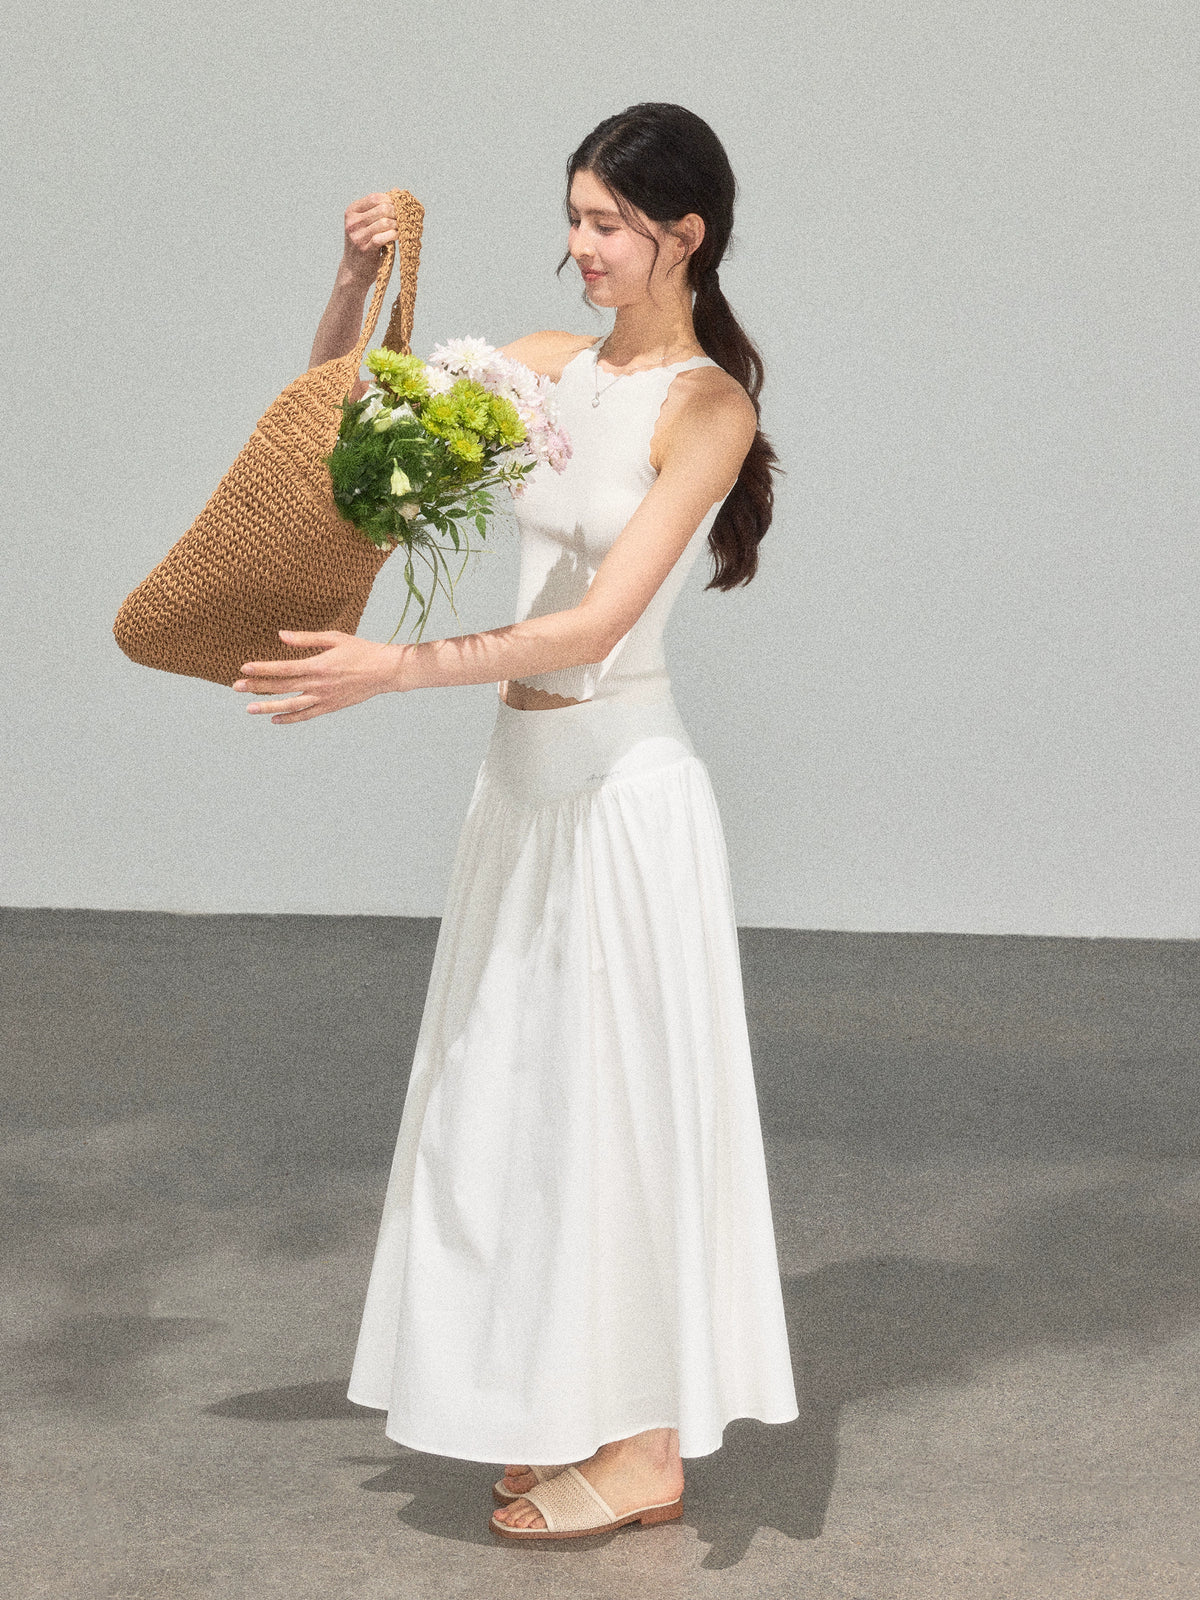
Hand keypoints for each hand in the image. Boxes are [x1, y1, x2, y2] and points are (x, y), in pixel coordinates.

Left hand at [232, 630, 402, 722]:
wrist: (385, 671)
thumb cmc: (361, 650)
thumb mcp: (334, 638)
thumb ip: (306, 639)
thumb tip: (281, 635)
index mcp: (318, 665)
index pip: (283, 669)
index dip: (262, 669)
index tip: (244, 668)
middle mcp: (319, 684)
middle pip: (282, 687)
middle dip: (257, 687)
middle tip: (236, 687)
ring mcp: (324, 698)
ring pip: (291, 705)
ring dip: (268, 707)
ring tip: (249, 709)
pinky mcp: (331, 707)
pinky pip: (307, 715)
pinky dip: (290, 719)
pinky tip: (274, 719)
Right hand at [341, 192, 398, 281]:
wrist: (354, 270)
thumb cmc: (365, 244)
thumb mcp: (366, 224)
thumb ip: (379, 209)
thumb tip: (398, 191)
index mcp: (352, 211)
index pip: (375, 198)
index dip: (390, 201)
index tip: (399, 208)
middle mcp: (353, 222)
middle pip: (382, 208)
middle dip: (397, 213)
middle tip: (404, 220)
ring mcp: (358, 235)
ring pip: (385, 222)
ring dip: (398, 225)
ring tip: (402, 229)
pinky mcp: (365, 248)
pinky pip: (385, 236)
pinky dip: (395, 235)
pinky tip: (398, 236)